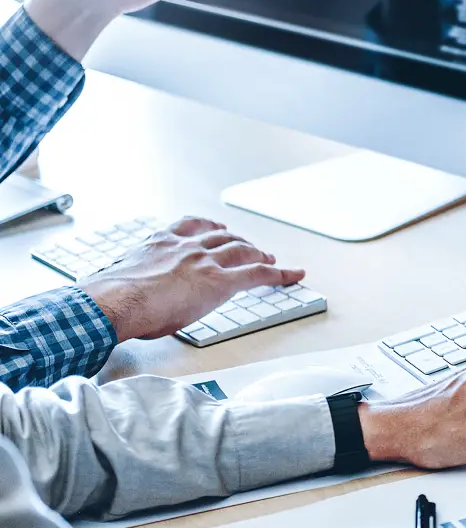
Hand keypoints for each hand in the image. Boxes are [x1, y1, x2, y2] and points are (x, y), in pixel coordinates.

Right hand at [78, 216, 304, 343]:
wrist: (116, 301)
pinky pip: (259, 274)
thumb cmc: (111, 298)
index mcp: (161, 242)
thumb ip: (137, 280)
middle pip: (222, 237)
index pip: (191, 226)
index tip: (216, 229)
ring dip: (259, 254)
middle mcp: (187, 246)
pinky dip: (280, 273)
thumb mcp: (122, 279)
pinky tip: (294, 274)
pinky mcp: (221, 281)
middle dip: (239, 242)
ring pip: (243, 251)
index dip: (209, 228)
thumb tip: (133, 296)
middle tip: (250, 248)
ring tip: (270, 260)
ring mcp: (206, 261)